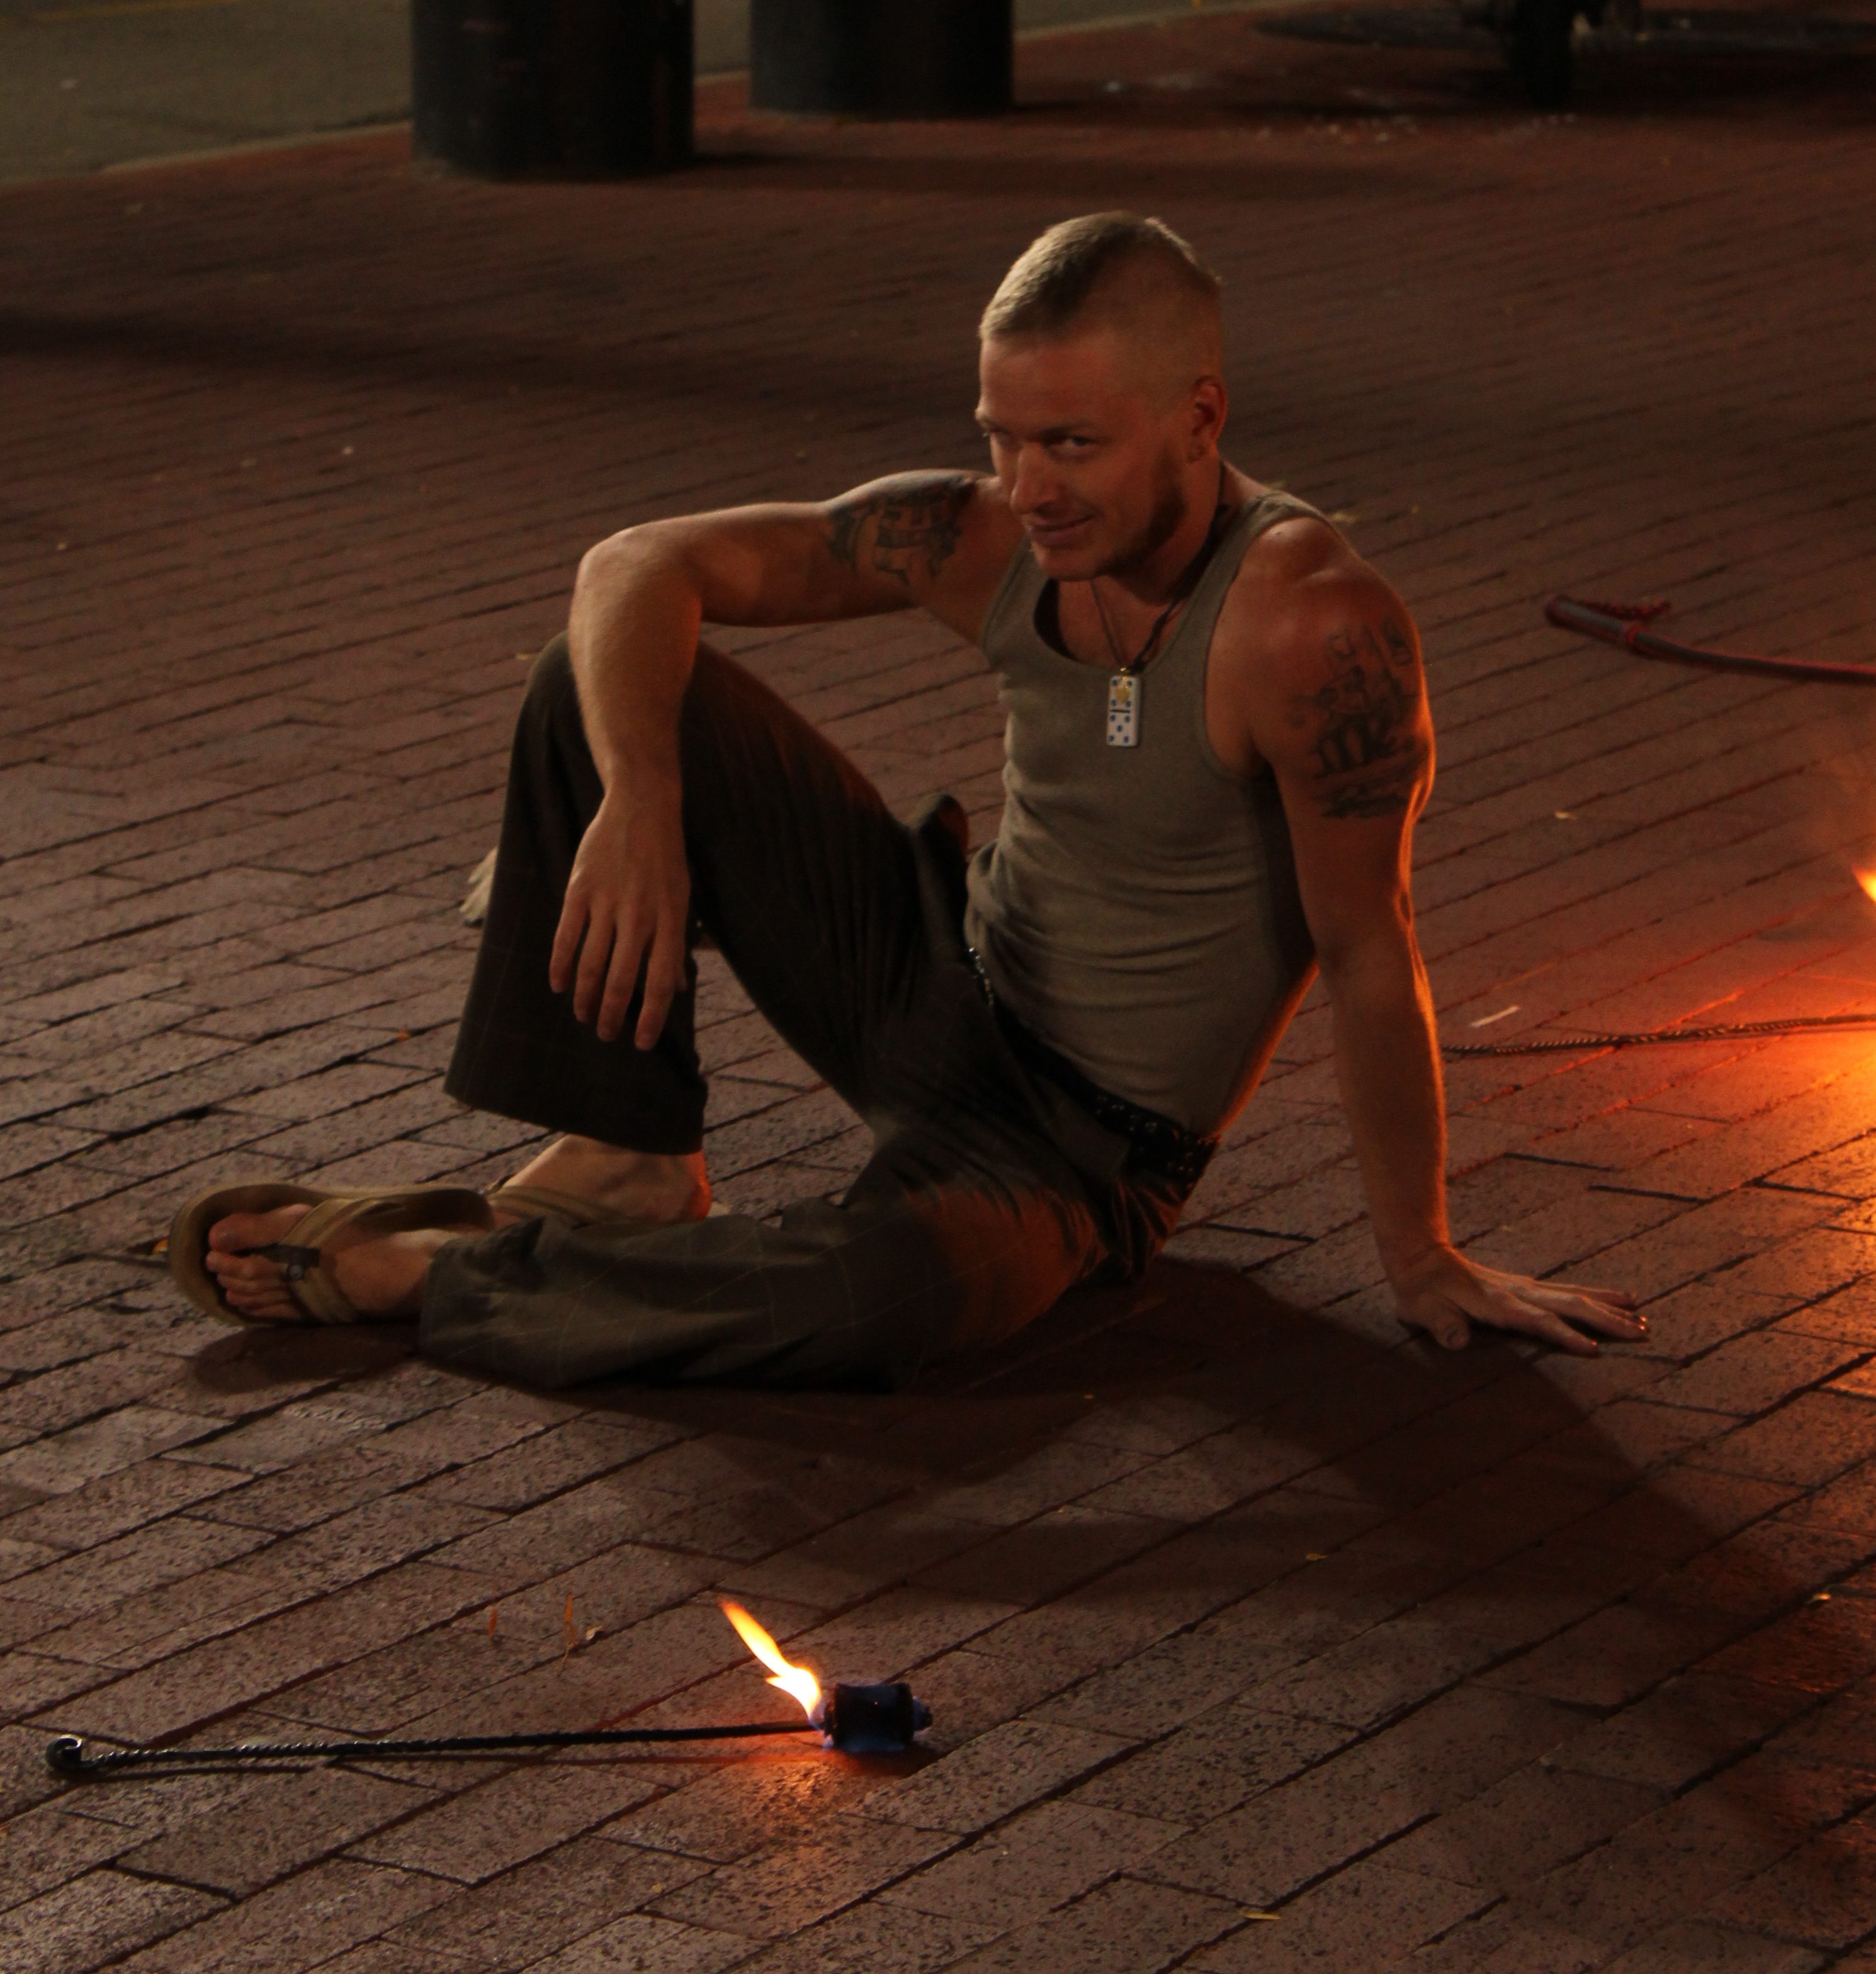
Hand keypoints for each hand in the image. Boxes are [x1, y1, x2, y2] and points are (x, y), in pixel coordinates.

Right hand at [549, 783, 689, 1047]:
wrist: (641, 807)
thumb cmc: (666, 859)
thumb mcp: (682, 900)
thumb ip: (676, 945)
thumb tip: (675, 989)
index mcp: (670, 922)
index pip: (660, 983)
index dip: (651, 1018)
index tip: (641, 1043)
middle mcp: (639, 917)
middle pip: (621, 981)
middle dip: (612, 1015)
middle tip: (606, 1034)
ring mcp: (607, 903)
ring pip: (591, 964)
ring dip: (585, 998)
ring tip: (583, 1016)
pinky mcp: (580, 890)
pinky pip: (566, 937)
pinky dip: (561, 965)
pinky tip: (559, 986)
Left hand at [1388, 1244, 1642, 1357]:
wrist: (1420, 1259)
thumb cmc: (1420, 1292)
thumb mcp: (1422, 1311)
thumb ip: (1441, 1325)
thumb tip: (1456, 1341)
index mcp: (1497, 1303)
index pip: (1538, 1321)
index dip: (1564, 1336)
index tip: (1594, 1350)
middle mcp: (1517, 1292)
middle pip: (1569, 1305)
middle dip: (1607, 1321)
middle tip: (1643, 1333)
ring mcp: (1524, 1287)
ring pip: (1574, 1296)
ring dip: (1609, 1308)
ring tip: (1643, 1318)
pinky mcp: (1526, 1287)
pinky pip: (1567, 1292)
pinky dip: (1596, 1296)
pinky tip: (1618, 1300)